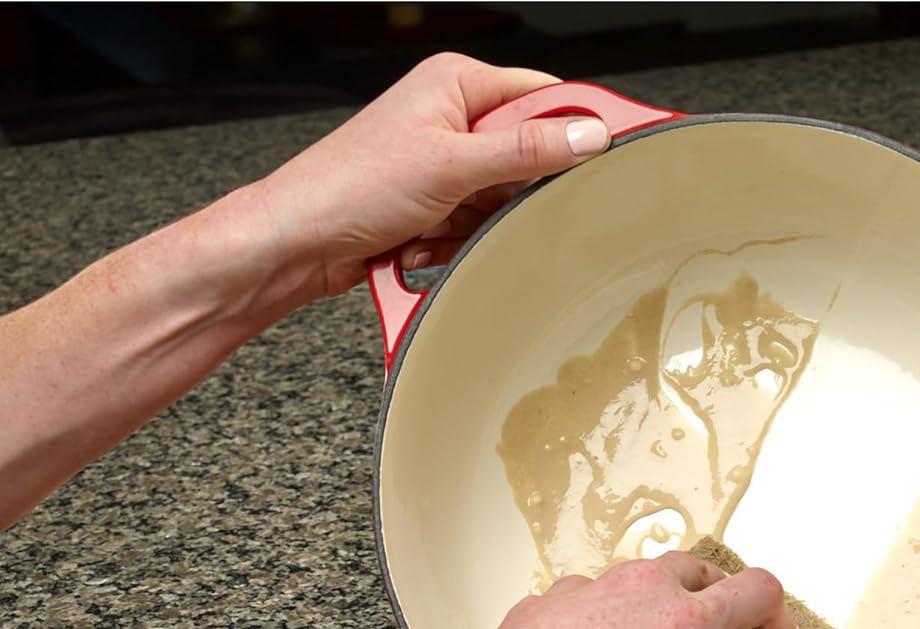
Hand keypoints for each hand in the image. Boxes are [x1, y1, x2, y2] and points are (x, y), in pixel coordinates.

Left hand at [252, 53, 611, 297]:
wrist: (297, 244)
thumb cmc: (348, 188)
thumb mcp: (451, 166)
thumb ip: (527, 150)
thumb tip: (589, 133)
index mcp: (455, 84)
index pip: (543, 95)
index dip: (576, 126)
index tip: (614, 150)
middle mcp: (450, 116)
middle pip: (527, 155)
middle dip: (510, 192)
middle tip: (483, 203)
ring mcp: (443, 163)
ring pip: (503, 198)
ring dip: (479, 223)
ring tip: (436, 225)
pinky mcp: (435, 203)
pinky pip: (477, 224)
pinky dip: (459, 240)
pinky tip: (424, 242)